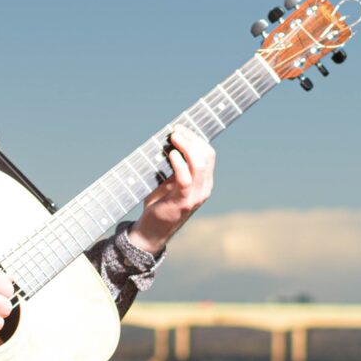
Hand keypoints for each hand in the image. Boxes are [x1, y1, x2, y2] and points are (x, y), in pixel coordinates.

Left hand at [131, 124, 214, 254]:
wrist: (151, 231)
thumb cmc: (159, 204)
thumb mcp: (169, 182)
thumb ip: (174, 166)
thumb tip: (169, 141)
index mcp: (204, 183)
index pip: (208, 155)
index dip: (196, 138)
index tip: (180, 128)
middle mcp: (204, 189)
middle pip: (207, 156)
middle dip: (192, 139)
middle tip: (175, 130)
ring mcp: (195, 197)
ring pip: (200, 165)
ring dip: (186, 147)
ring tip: (173, 137)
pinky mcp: (182, 202)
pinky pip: (185, 179)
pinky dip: (179, 164)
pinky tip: (171, 154)